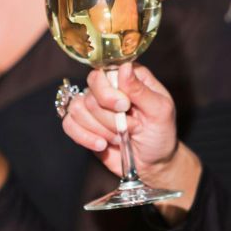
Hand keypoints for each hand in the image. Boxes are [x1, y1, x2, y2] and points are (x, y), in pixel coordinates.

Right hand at [61, 63, 179, 181]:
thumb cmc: (160, 133)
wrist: (152, 162)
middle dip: (108, 115)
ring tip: (119, 137)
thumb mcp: (160, 111)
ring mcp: (94, 105)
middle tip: (128, 127)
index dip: (109, 90)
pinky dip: (84, 137)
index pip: (105, 71)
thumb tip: (124, 67)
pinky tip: (101, 145)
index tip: (125, 106)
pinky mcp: (84, 124)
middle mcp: (109, 87)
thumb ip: (141, 90)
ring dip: (101, 128)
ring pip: (78, 108)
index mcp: (129, 77)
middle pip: (90, 91)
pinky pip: (69, 123)